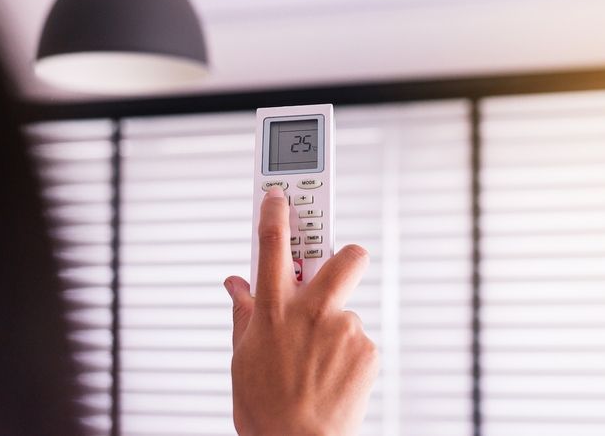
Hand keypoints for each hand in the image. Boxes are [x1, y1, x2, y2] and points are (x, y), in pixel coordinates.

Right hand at [223, 187, 377, 435]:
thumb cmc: (265, 407)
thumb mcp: (242, 356)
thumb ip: (243, 313)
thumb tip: (236, 284)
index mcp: (274, 309)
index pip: (272, 244)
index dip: (275, 212)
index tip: (279, 196)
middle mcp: (312, 311)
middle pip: (346, 256)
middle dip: (346, 255)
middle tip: (338, 268)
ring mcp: (345, 329)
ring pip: (347, 311)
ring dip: (336, 329)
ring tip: (318, 365)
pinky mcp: (368, 350)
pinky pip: (359, 341)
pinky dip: (347, 356)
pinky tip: (331, 379)